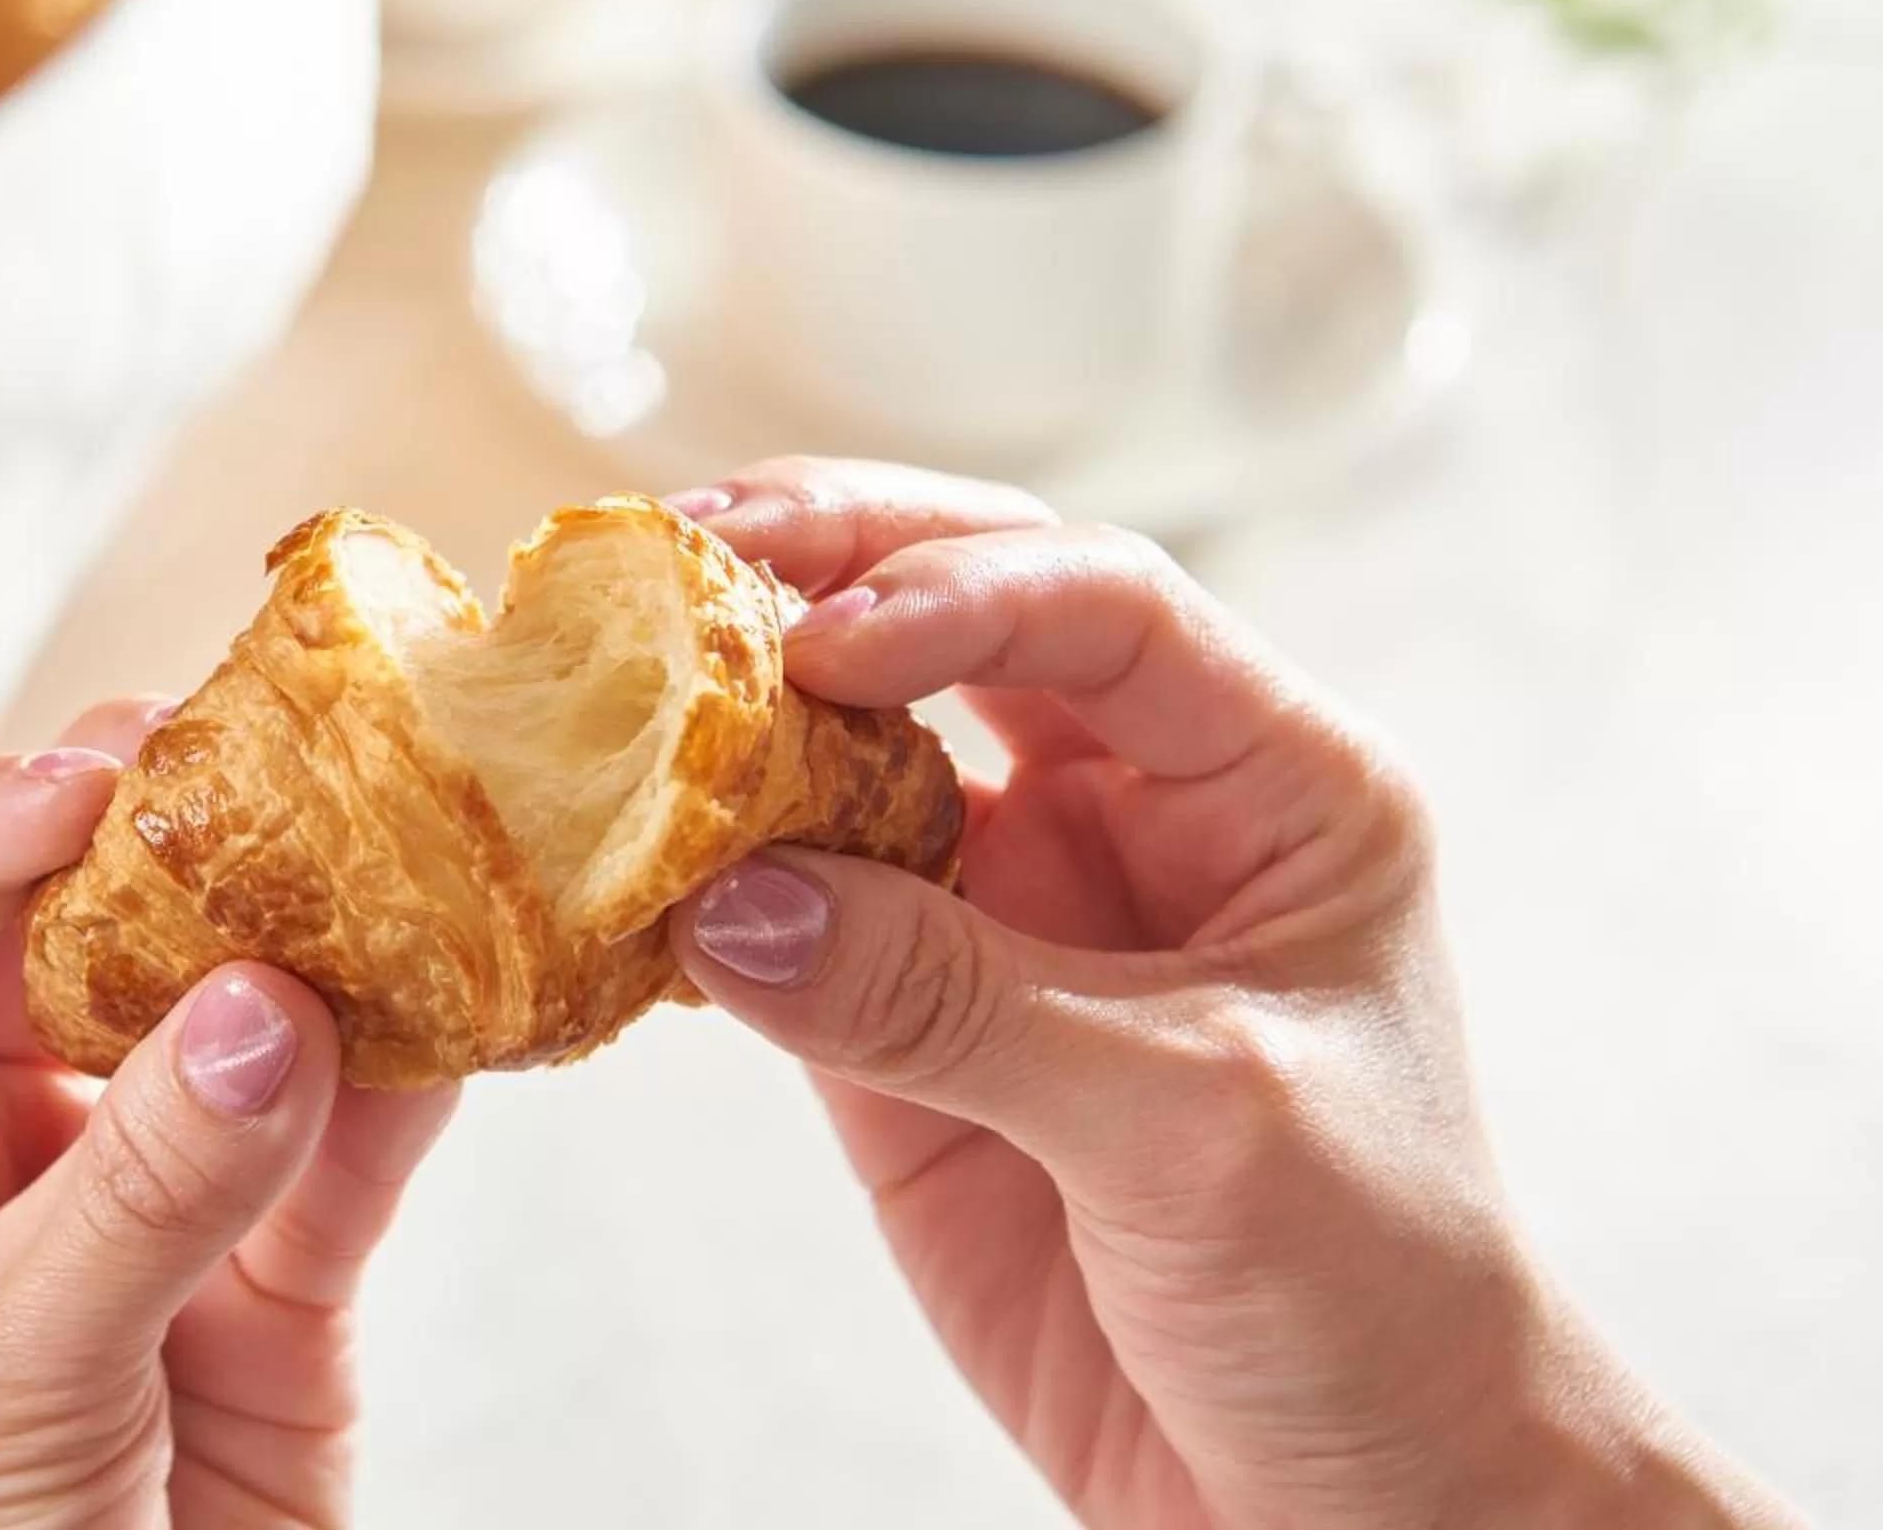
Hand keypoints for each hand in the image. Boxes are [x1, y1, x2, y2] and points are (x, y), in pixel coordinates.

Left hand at [0, 696, 458, 1528]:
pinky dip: (407, 1073)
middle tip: (277, 758)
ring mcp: (138, 1200)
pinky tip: (465, 992)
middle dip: (176, 847)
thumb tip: (266, 1006)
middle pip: (79, 936)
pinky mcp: (271, 1281)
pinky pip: (343, 1148)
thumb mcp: (5, 1373)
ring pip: (226, 1022)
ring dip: (312, 939)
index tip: (103, 767)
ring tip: (399, 843)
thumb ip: (141, 1189)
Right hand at [663, 459, 1799, 1529]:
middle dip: (830, 567)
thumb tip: (728, 900)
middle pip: (967, 614)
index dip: (961, 589)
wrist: (1346, 1500)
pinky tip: (611, 860)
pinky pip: (782, 914)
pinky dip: (695, 882)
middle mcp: (1135, 809)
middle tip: (683, 547)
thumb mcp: (1193, 1122)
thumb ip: (957, 1004)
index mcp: (1274, 782)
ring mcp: (1009, 909)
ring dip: (737, 710)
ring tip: (609, 675)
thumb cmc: (1372, 1291)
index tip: (824, 640)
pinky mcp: (905, 1020)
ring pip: (854, 749)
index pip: (1108, 608)